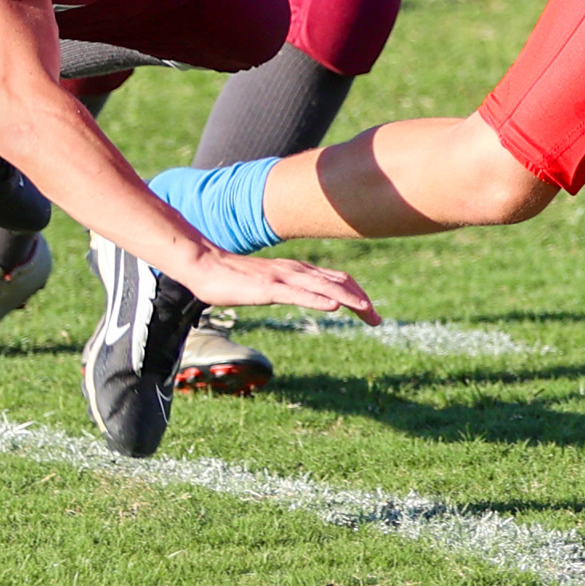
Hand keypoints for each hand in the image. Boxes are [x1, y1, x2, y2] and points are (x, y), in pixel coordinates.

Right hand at [179, 250, 379, 323]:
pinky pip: (297, 294)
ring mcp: (282, 277)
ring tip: (366, 310)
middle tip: (377, 320)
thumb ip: (289, 287)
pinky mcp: (268, 287)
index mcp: (298, 270)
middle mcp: (295, 270)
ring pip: (323, 286)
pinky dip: (317, 299)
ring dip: (347, 299)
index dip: (357, 294)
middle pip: (337, 282)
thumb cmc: (235, 277)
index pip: (337, 279)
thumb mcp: (270, 283)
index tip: (371, 312)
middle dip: (360, 300)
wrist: (206, 265)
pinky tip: (332, 306)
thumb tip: (304, 296)